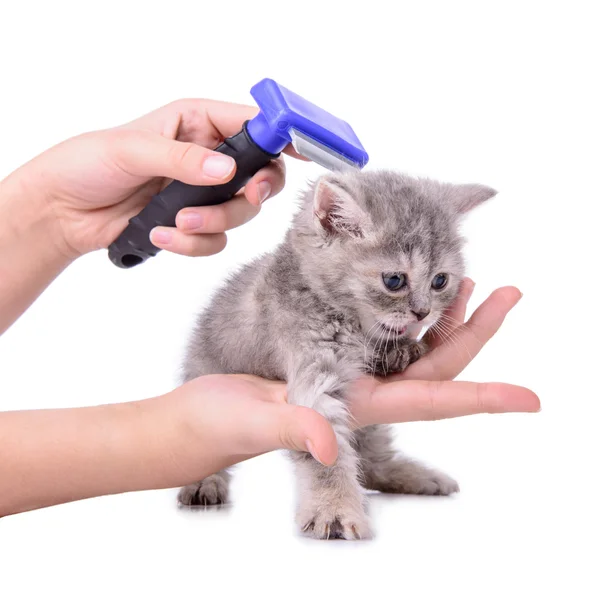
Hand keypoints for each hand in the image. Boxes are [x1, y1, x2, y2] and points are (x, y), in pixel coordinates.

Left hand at [9, 99, 300, 258]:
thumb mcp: (131, 150)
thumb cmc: (88, 165)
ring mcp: (204, 192)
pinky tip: (161, 234)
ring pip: (242, 212)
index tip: (303, 152)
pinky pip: (216, 239)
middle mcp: (209, 156)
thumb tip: (227, 170)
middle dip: (254, 191)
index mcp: (197, 122)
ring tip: (176, 222)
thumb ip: (182, 159)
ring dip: (214, 222)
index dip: (282, 136)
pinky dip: (193, 243)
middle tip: (247, 198)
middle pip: (262, 174)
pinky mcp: (194, 223)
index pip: (252, 124)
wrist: (64, 212)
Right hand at [173, 281, 538, 469]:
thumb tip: (327, 442)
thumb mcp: (254, 421)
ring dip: (448, 320)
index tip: (528, 396)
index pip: (430, 402)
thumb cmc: (218, 425)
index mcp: (356, 409)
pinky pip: (387, 337)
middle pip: (436, 369)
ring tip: (472, 283)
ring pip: (416, 350)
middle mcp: (363, 394)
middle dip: (476, 334)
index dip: (481, 398)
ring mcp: (350, 377)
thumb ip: (294, 428)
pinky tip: (419, 295)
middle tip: (509, 293)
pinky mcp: (333, 361)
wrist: (199, 419)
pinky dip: (411, 314)